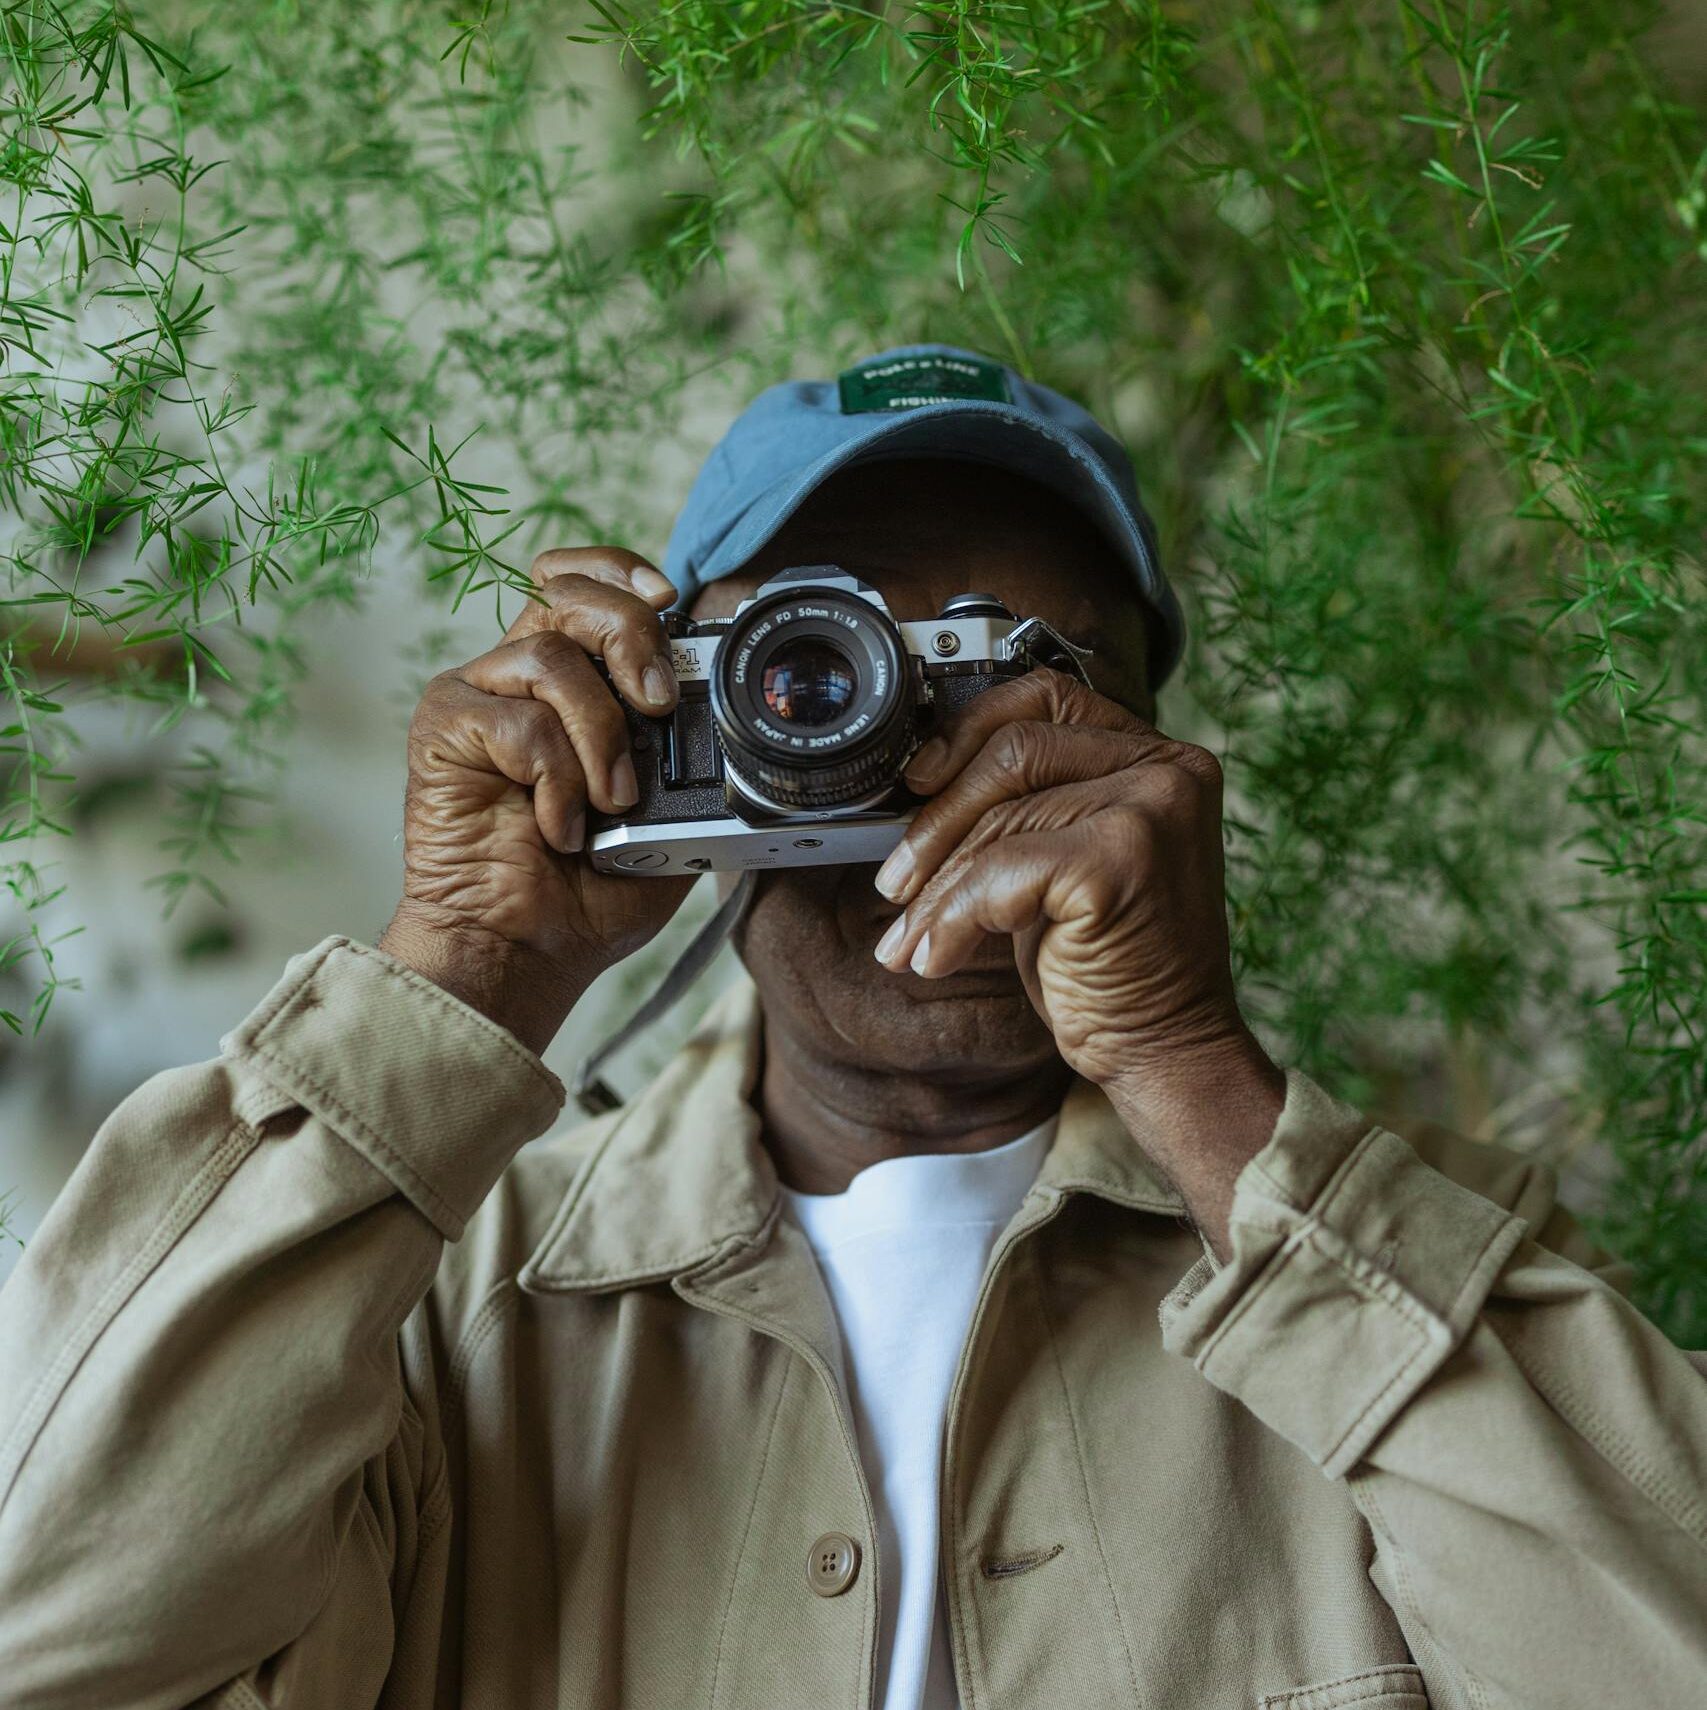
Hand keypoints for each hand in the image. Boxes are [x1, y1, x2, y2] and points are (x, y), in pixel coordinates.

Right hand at [376, 548, 693, 1054]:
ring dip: (599, 736)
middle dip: (631, 636)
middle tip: (658, 706)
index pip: (584, 582)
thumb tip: (722, 703)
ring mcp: (478, 696)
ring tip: (609, 803)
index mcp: (571, 682)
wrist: (529, 949)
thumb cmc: (592, 891)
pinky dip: (556, 779)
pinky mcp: (442, 726)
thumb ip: (687, 751)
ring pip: (551, 656)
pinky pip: (519, 720)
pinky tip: (557, 827)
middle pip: (570, 594)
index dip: (623, 573)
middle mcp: (519, 676)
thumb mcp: (669, 814)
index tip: (668, 597)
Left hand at [870, 668, 1283, 1252]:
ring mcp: (1152, 807)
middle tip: (894, 883)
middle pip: (1013, 752)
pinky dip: (955, 920)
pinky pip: (1001, 872)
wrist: (1165, 1051)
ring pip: (1000, 822)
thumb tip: (918, 781)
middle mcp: (1168, 768)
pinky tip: (938, 958)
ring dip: (935, 890)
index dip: (968, 730)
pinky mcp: (1123, 857)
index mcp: (1158, 756)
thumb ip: (1024, 809)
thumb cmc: (1108, 964)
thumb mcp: (1062, 865)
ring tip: (909, 940)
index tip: (916, 777)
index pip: (1044, 699)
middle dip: (937, 821)